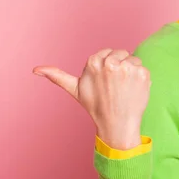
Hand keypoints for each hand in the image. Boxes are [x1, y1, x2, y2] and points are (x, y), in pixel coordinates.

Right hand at [33, 49, 150, 149]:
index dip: (108, 67)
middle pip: (122, 53)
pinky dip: (141, 78)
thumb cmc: (95, 106)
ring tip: (124, 89)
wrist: (116, 125)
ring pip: (133, 60)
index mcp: (93, 62)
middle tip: (116, 86)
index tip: (106, 81)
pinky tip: (134, 90)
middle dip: (120, 66)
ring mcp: (127, 68)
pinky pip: (144, 68)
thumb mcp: (75, 89)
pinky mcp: (142, 74)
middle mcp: (110, 63)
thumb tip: (35, 69)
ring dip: (131, 72)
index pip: (107, 53)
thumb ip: (57, 76)